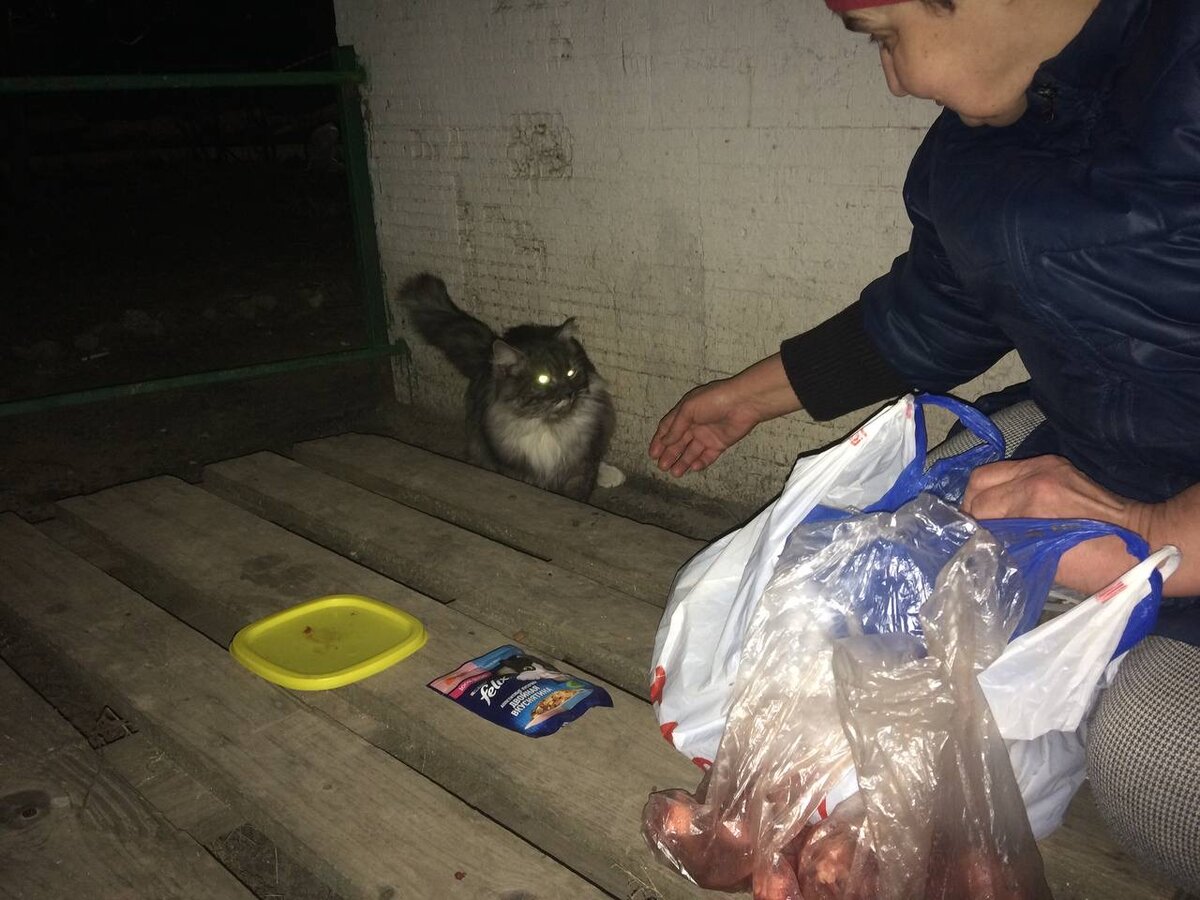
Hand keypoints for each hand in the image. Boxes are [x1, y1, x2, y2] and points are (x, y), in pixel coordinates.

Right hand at [650, 380, 762, 476]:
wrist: (743, 403)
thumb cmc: (715, 399)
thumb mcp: (688, 409)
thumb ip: (676, 427)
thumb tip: (665, 441)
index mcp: (685, 412)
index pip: (667, 428)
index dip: (659, 441)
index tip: (652, 454)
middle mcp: (695, 424)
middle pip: (678, 443)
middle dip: (669, 455)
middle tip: (662, 467)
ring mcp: (707, 434)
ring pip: (691, 452)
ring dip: (683, 462)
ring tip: (674, 473)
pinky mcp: (720, 443)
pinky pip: (708, 456)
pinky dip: (700, 462)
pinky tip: (693, 467)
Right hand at [961, 455, 1148, 594]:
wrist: (1142, 541)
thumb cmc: (1097, 565)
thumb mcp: (1045, 564)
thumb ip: (1007, 546)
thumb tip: (978, 545)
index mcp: (1033, 504)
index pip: (978, 511)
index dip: (971, 531)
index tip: (971, 547)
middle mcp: (1035, 478)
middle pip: (977, 486)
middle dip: (972, 511)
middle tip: (977, 533)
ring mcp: (1044, 466)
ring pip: (988, 474)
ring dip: (983, 497)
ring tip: (990, 518)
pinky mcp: (1053, 464)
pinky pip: (1010, 470)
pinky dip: (1001, 488)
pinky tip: (1010, 505)